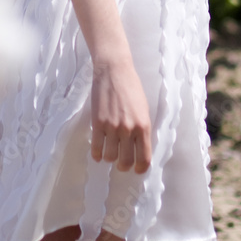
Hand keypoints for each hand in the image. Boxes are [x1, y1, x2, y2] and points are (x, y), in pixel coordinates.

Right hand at [90, 57, 151, 173]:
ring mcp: (112, 127)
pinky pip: (96, 148)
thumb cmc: (131, 87)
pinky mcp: (97, 123)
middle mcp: (129, 129)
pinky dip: (96, 154)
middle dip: (123, 166)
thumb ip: (142, 128)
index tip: (137, 169)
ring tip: (109, 152)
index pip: (144, 158)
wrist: (113, 70)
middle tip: (121, 163)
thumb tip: (139, 148)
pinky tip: (97, 152)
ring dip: (109, 158)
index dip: (140, 168)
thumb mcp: (143, 108)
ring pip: (110, 157)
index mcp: (143, 126)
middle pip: (126, 161)